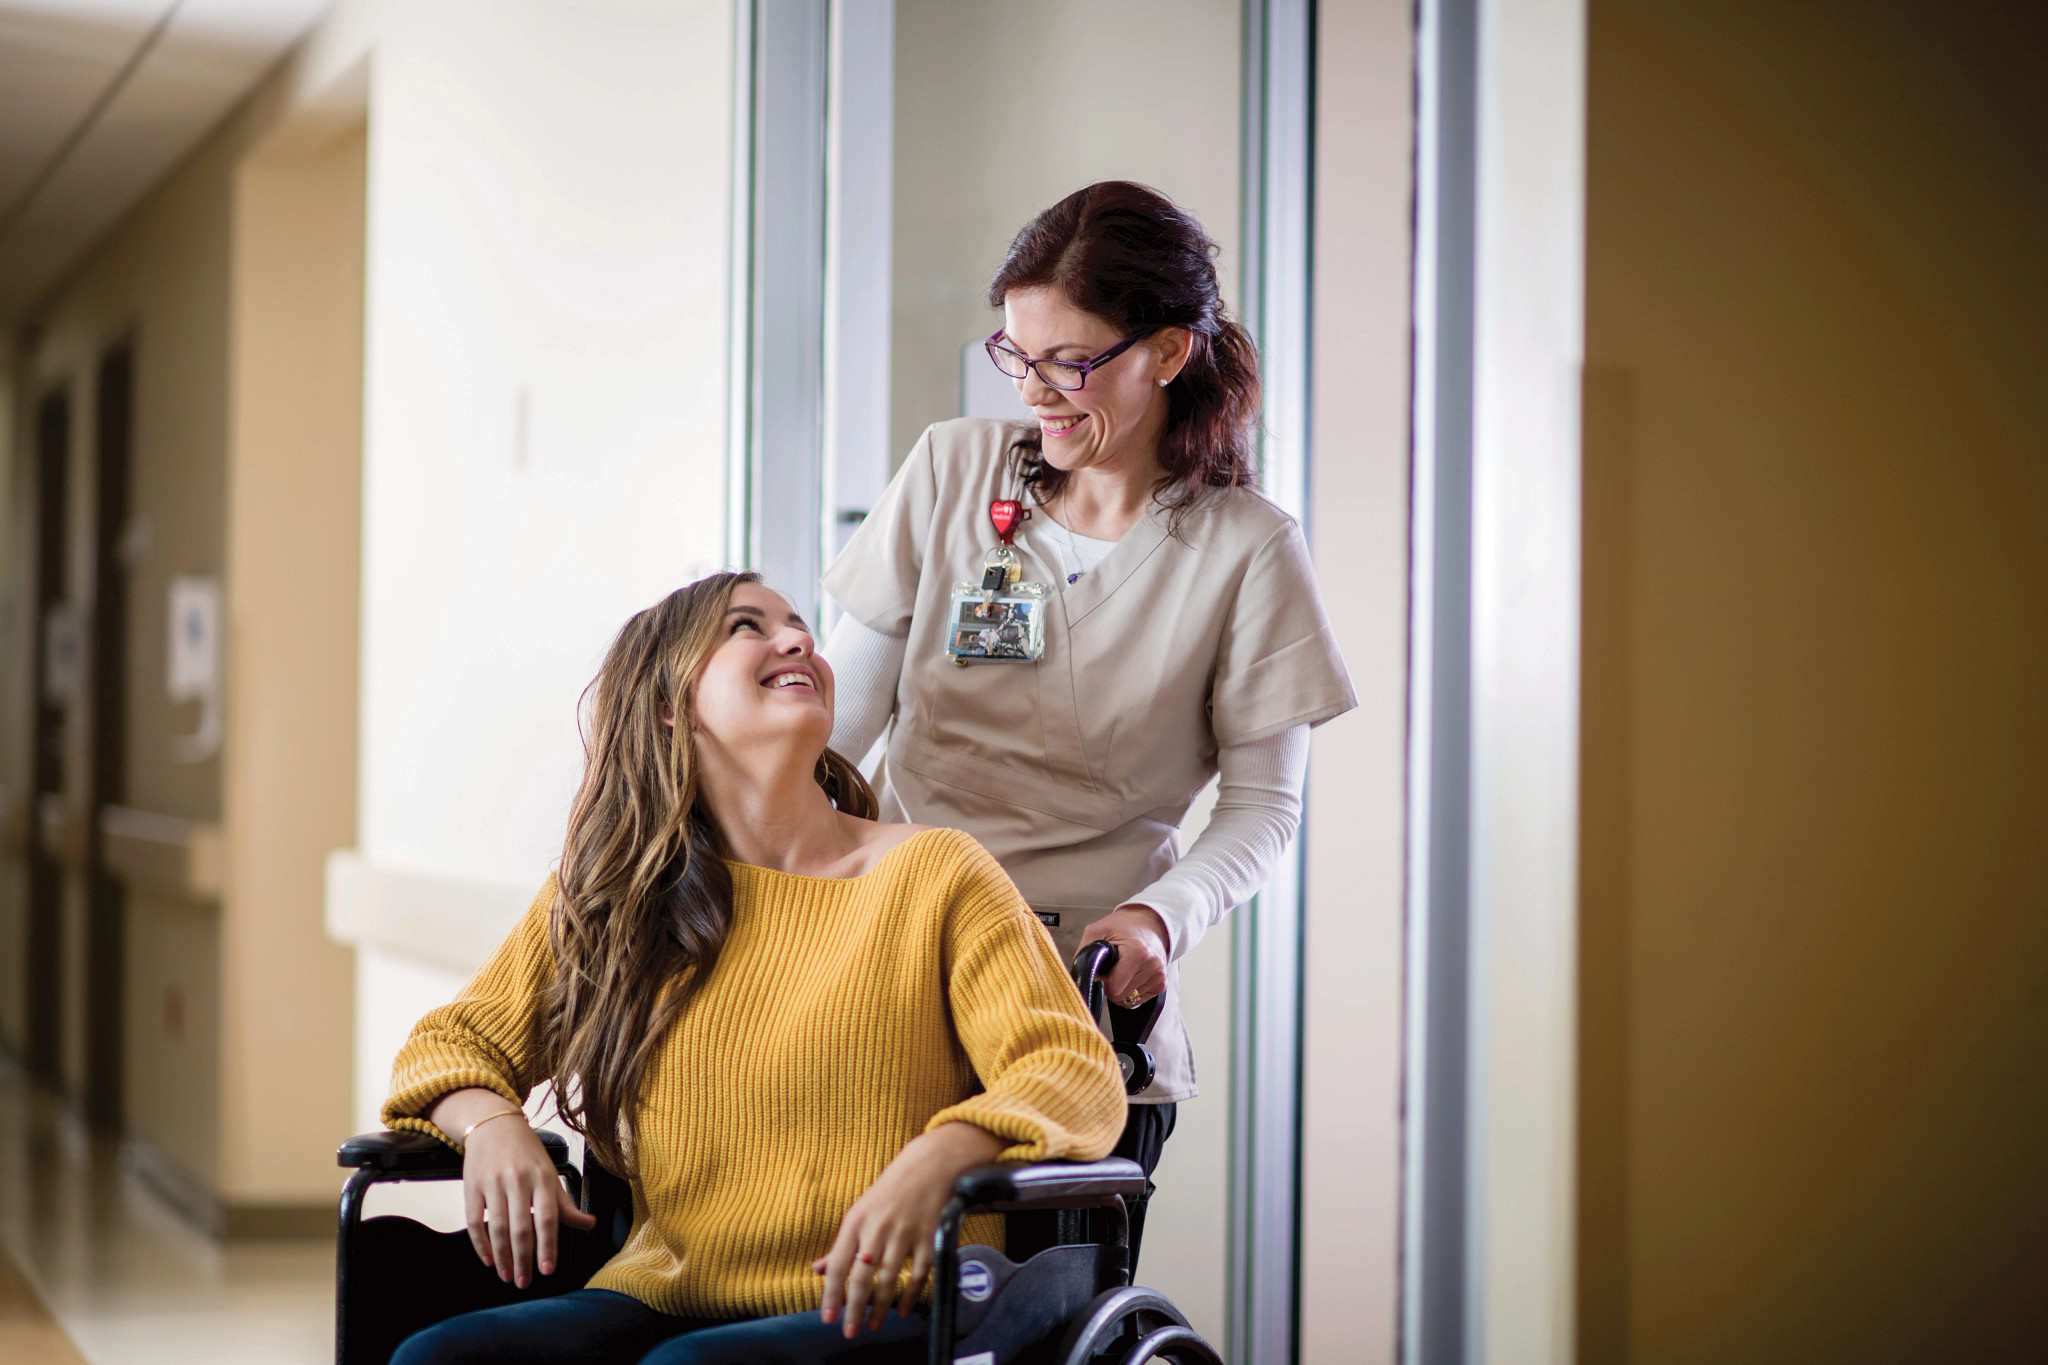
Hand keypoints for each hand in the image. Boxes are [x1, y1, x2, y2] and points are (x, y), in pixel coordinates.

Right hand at [428, 1089, 595, 1288]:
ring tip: (507, 1275)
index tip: (548, 1270)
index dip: (548, 1246)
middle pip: (521, 1227)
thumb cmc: (526, 1152)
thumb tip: (589, 1224)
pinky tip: (488, 1259)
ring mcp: (493, 1183)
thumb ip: (566, 1204)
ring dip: (502, 1255)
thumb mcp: (550, 1174)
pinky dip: (480, 1243)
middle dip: (524, 1259)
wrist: (493, 1124)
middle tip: (524, 1282)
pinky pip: (474, 1220)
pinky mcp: (472, 1186)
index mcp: (542, 1178)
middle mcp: (518, 1181)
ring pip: (497, 1226)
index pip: (548, 1218)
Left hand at [813, 1122, 1004, 1337]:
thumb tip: (819, 1269)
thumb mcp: (859, 1212)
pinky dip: (909, 1295)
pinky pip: (918, 1274)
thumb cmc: (889, 1191)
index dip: (831, 1294)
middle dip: (853, 1308)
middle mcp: (878, 1228)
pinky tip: (901, 1310)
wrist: (929, 1167)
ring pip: (888, 1279)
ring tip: (873, 1325)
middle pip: (861, 1276)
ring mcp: (904, 1233)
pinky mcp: (928, 1238)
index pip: (838, 1264)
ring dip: (880, 1307)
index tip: (827, 1317)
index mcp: (856, 1221)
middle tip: (849, 1331)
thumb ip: (840, 1245)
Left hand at [1078, 904, 1169, 1007]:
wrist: (1147, 923)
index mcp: (1138, 952)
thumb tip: (1079, 979)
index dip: (1103, 981)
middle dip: (1110, 985)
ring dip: (1120, 987)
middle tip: (1112, 967)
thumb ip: (1084, 955)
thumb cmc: (1121, 927)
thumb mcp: (1096, 931)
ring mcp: (1159, 977)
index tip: (1103, 968)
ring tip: (1122, 968)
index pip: (1114, 988)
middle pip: (1120, 996)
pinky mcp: (1161, 984)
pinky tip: (1130, 974)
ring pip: (1127, 1000)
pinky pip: (1136, 1001)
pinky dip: (1129, 990)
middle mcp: (1153, 966)